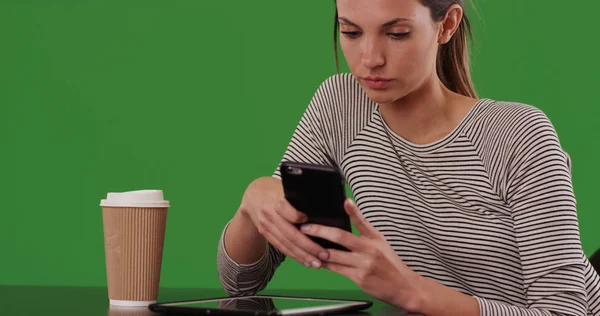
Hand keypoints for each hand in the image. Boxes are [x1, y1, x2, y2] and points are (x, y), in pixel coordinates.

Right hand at [239, 177, 329, 267]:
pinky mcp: (265, 233)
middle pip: (290, 233)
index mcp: (276, 199)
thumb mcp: (285, 187)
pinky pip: (280, 247)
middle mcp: (270, 213)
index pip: (285, 209)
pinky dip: (294, 255)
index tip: (309, 220)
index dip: (297, 216)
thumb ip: (299, 196)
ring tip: (317, 263)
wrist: (253, 195)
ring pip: (286, 243)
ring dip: (302, 255)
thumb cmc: (276, 189)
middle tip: (324, 255)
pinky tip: (305, 261)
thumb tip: (323, 206)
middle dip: (308, 246)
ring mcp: (266, 225)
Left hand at [300, 199, 422, 310]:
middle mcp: (369, 249)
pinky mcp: (359, 278)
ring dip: (317, 250)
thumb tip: (346, 220)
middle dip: (320, 231)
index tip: (345, 201)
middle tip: (306, 228)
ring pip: (334, 255)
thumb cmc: (390, 263)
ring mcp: (363, 264)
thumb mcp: (381, 243)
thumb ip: (364, 232)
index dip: (353, 210)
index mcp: (374, 238)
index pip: (362, 221)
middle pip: (341, 237)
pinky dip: (324, 264)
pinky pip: (336, 269)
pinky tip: (316, 260)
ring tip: (304, 243)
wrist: (403, 286)